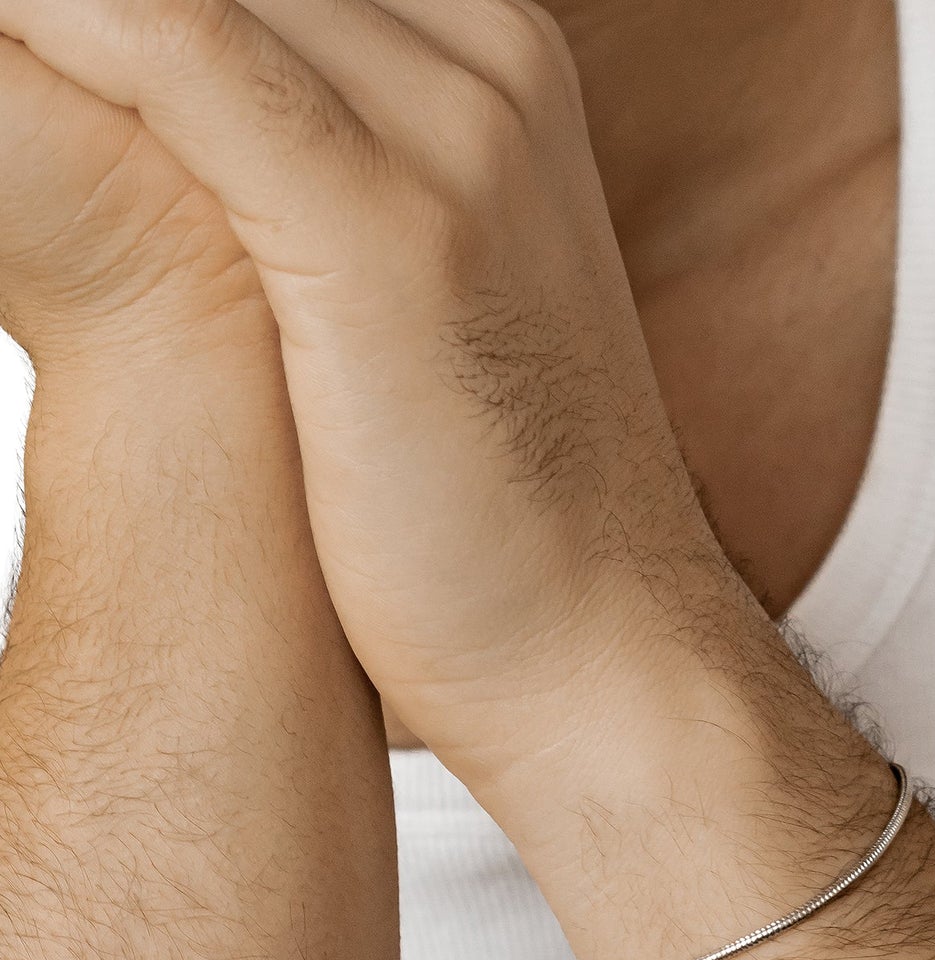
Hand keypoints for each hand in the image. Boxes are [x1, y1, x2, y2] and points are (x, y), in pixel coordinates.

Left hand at [0, 0, 736, 787]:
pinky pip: (173, 52)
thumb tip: (208, 168)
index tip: (52, 71)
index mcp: (495, 72)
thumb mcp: (415, 303)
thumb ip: (317, 185)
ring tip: (2, 101)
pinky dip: (60, 43)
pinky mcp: (388, 236)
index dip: (132, 25)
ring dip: (57, 27)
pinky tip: (8, 99)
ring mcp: (455, 140)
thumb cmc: (501, 504)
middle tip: (14, 99)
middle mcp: (488, 69)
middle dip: (95, 20)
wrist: (600, 647)